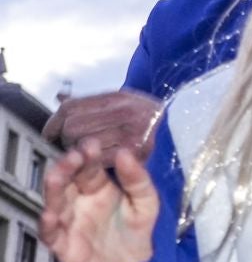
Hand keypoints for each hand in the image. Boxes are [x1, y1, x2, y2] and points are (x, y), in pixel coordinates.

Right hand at [39, 141, 159, 261]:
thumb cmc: (137, 229)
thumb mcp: (147, 202)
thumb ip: (138, 179)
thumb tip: (125, 152)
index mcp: (98, 187)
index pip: (88, 167)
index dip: (88, 156)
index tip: (91, 144)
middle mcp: (78, 200)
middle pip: (67, 180)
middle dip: (68, 166)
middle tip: (74, 156)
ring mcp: (69, 220)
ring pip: (55, 201)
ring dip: (54, 188)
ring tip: (57, 175)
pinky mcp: (63, 243)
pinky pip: (51, 233)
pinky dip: (48, 224)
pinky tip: (51, 214)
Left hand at [42, 91, 162, 159]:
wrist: (190, 132)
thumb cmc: (152, 121)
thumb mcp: (126, 103)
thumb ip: (94, 103)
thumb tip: (60, 97)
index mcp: (119, 97)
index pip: (71, 108)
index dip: (55, 123)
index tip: (51, 134)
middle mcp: (125, 111)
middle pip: (73, 127)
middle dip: (69, 140)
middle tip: (76, 147)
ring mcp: (132, 131)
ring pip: (84, 145)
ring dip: (82, 154)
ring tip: (92, 155)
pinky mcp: (138, 152)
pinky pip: (100, 160)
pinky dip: (97, 164)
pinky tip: (103, 164)